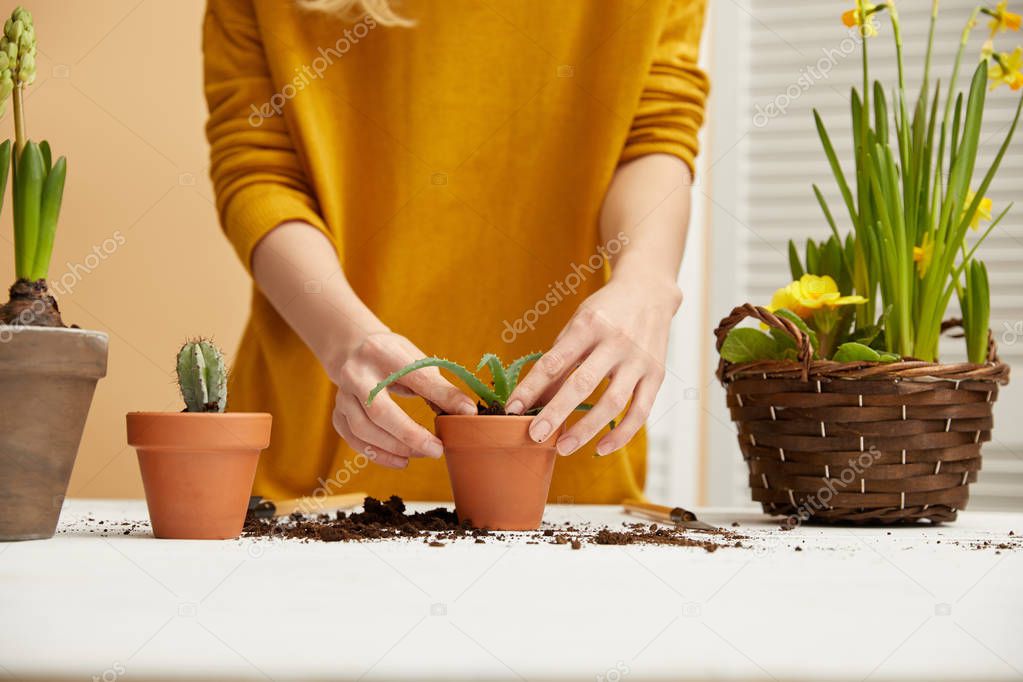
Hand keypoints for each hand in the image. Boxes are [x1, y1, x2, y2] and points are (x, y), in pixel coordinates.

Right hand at [331, 332, 476, 468]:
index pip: (414, 377)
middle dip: (410, 435)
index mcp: (382, 353)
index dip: (442, 396)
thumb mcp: (417, 360)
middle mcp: (356, 373)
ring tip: (421, 454)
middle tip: (437, 449)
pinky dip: (377, 454)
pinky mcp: (337, 413)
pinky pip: (354, 440)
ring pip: (363, 429)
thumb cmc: (394, 358)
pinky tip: (400, 460)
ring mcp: (342, 395)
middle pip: (379, 410)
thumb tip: (467, 411)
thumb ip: (439, 386)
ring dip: (394, 447)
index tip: (466, 413)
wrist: (354, 350)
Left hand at [505, 272, 681, 455]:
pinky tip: (601, 448)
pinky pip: (640, 411)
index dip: (531, 387)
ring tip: (563, 448)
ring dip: (587, 429)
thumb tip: (535, 399)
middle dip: (556, 412)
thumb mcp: (577, 324)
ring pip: (613, 402)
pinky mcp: (657, 374)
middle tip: (534, 435)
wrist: (649, 290)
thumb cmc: (605, 311)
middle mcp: (616, 341)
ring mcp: (639, 359)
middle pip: (582, 383)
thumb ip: (559, 359)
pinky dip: (621, 434)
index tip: (511, 409)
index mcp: (588, 325)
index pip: (554, 361)